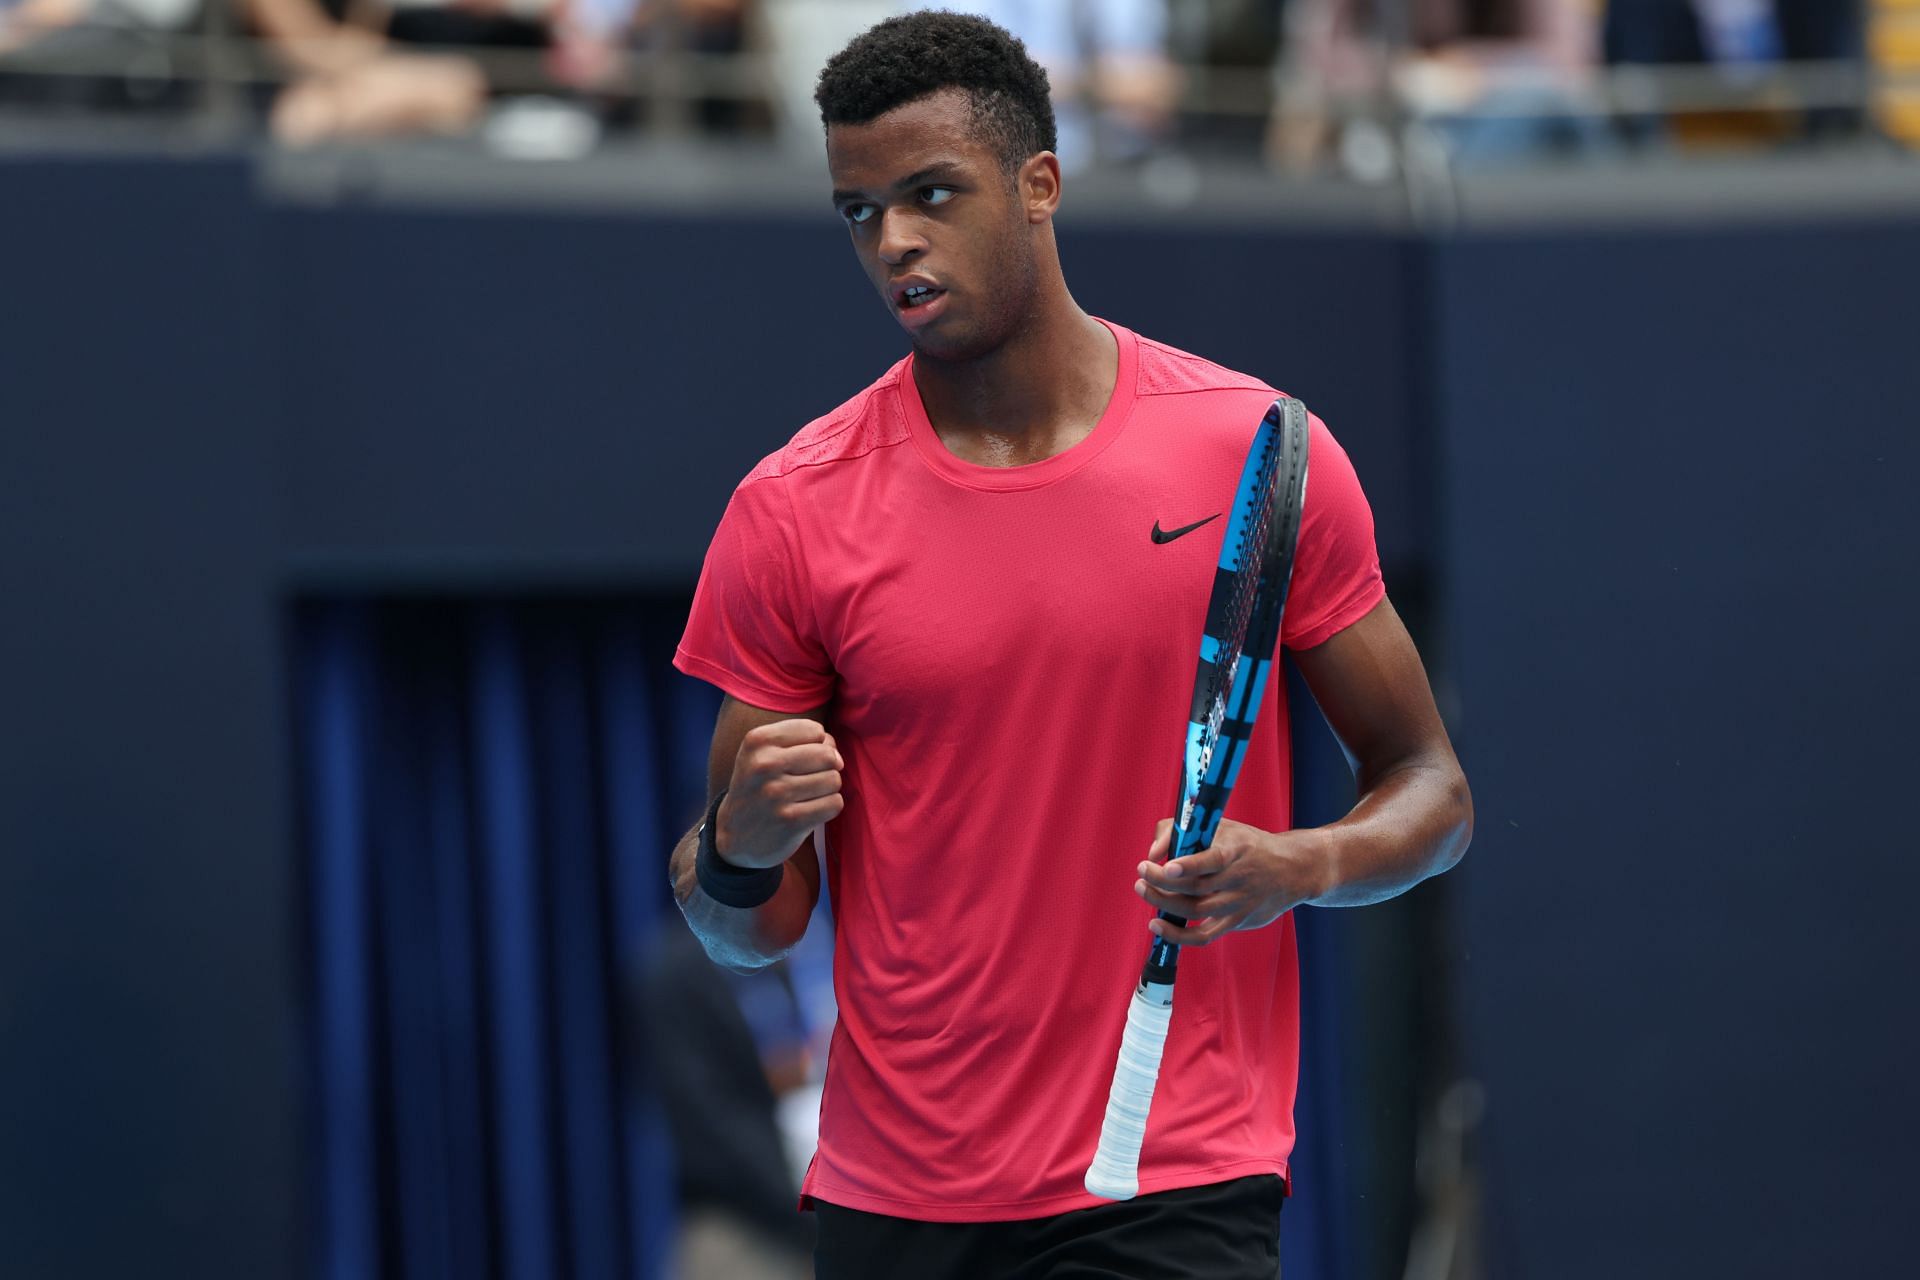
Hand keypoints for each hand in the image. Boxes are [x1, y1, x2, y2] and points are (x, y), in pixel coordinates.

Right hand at [718, 720, 844, 869]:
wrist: (734, 835)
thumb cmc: (759, 786)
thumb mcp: (763, 752)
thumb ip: (803, 740)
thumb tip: (836, 755)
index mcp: (758, 741)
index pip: (816, 731)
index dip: (817, 745)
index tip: (801, 759)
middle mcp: (765, 765)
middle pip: (827, 755)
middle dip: (827, 767)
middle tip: (809, 779)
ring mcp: (777, 794)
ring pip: (833, 780)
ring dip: (827, 789)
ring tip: (807, 795)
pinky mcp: (790, 821)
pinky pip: (834, 804)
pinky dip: (828, 807)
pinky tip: (810, 810)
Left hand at [1134, 818, 1330, 945]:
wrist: (1292, 870)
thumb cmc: (1248, 845)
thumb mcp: (1224, 827)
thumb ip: (1184, 831)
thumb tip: (1154, 851)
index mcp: (1238, 851)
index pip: (1213, 860)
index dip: (1189, 865)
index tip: (1166, 866)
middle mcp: (1239, 879)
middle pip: (1196, 888)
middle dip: (1161, 881)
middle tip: (1142, 871)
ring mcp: (1238, 904)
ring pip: (1196, 910)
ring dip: (1163, 903)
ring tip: (1143, 889)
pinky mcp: (1236, 922)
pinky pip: (1204, 936)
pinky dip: (1178, 935)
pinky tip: (1157, 926)